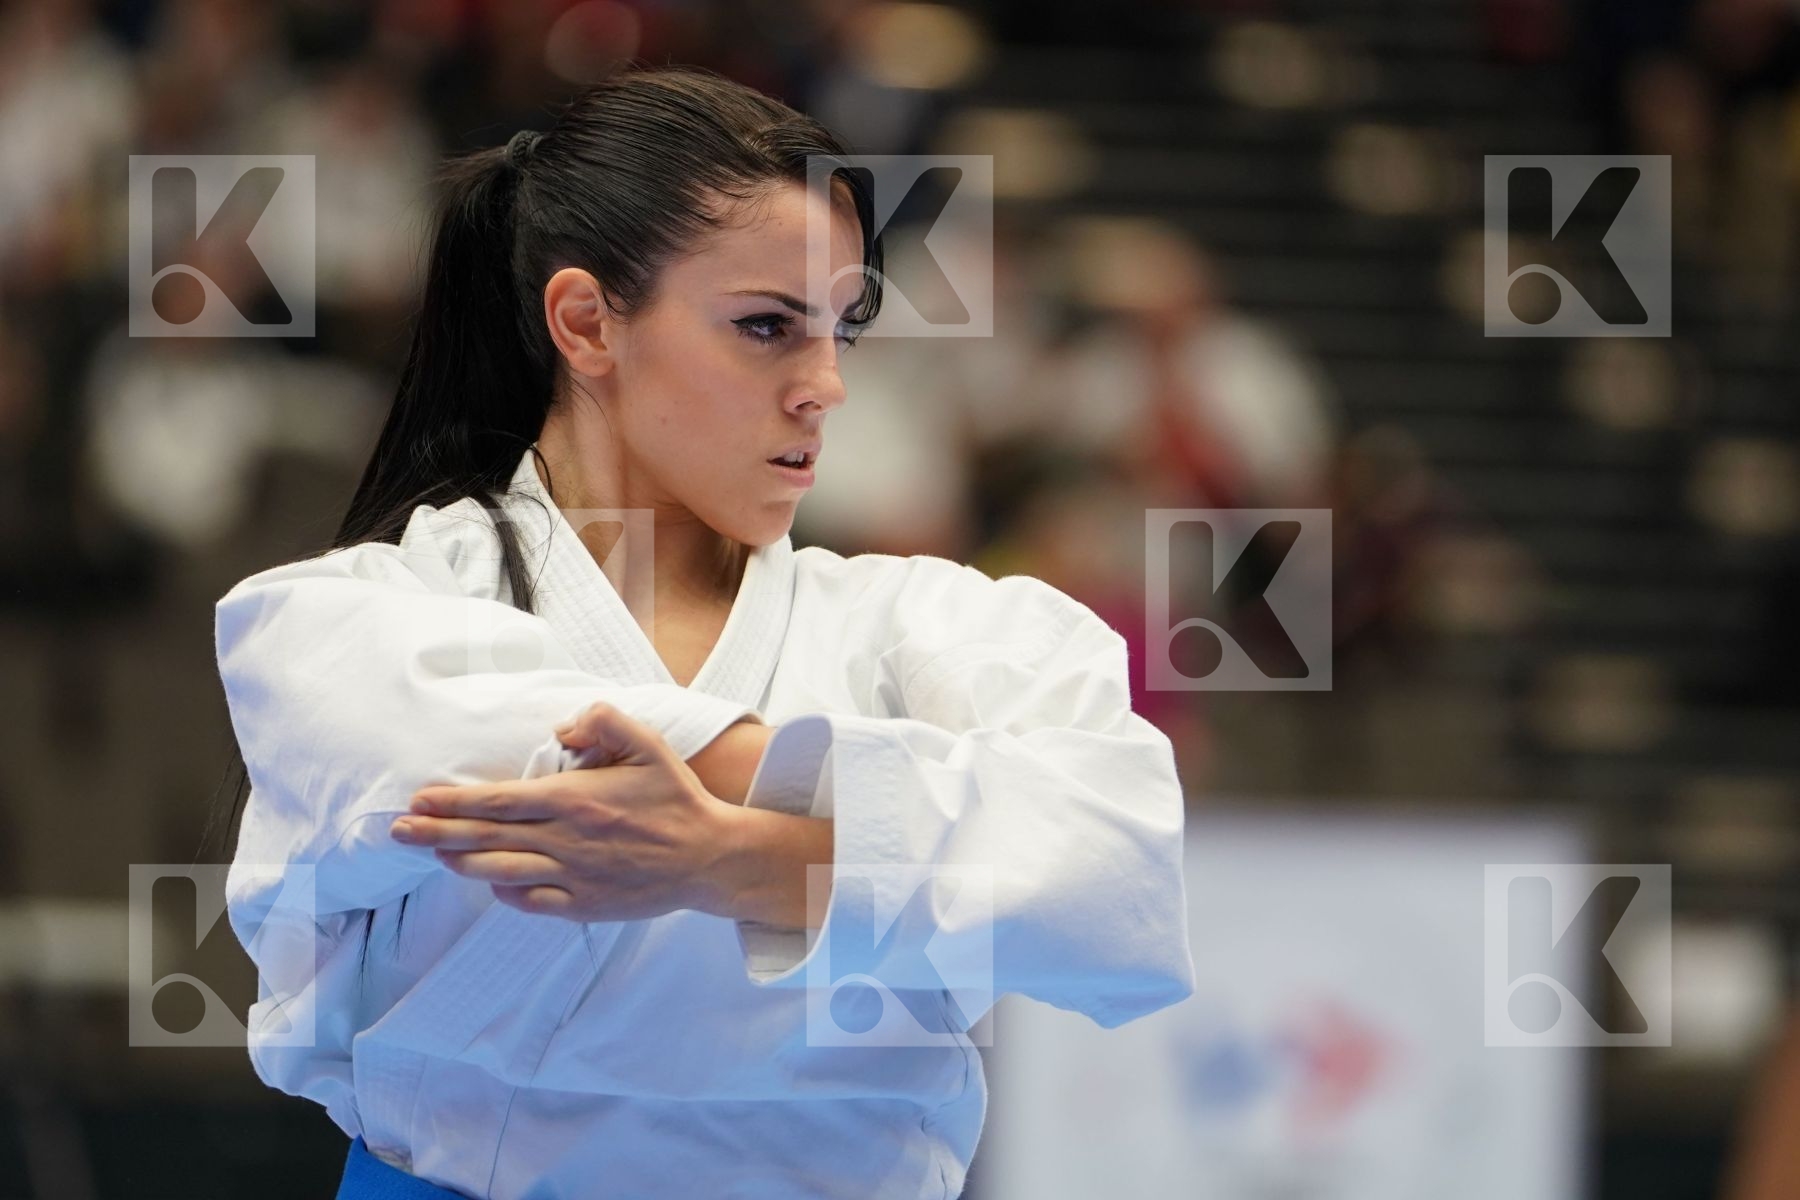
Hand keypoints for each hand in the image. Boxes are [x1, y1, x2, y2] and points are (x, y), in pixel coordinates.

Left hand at [388, 702, 737, 921]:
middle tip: (399, 830)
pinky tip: (488, 880)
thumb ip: (605, 721)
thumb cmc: (677, 798)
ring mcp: (573, 876)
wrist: (709, 857)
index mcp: (575, 800)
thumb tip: (564, 726)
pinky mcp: (584, 904)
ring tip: (434, 852)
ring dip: (460, 861)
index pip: (500, 800)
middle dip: (436, 833)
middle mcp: (566, 840)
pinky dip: (503, 891)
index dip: (454, 801)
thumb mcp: (650, 744)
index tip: (420, 798)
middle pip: (487, 837)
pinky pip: (529, 901)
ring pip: (500, 871)